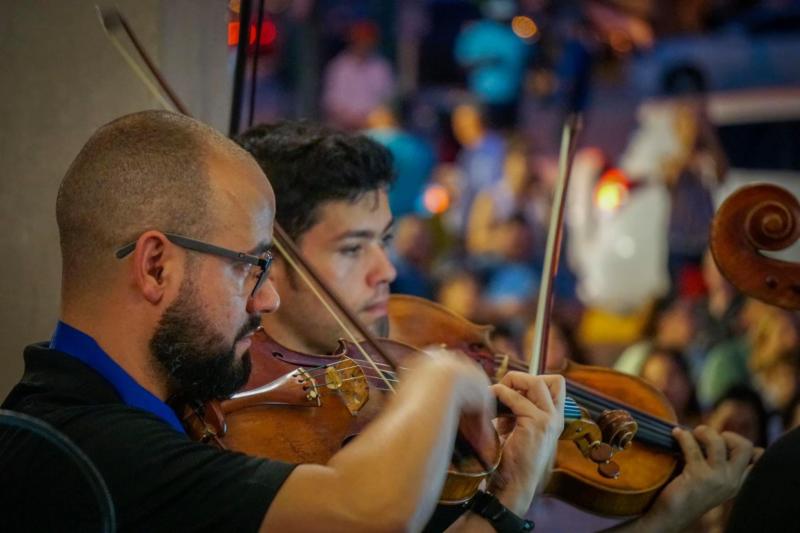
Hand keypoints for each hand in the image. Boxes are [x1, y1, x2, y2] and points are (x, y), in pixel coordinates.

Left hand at [486, 372, 564, 514]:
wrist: (512, 486)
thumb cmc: (511, 461)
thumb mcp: (516, 430)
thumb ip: (516, 411)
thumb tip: (502, 391)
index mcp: (554, 420)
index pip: (555, 385)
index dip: (533, 381)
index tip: (511, 391)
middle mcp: (556, 418)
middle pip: (551, 379)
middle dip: (523, 378)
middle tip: (503, 389)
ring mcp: (549, 421)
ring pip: (536, 382)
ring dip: (512, 383)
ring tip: (495, 394)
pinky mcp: (537, 424)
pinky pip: (516, 398)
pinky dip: (500, 394)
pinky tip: (490, 402)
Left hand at [641, 425, 755, 532]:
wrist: (674, 514)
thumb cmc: (690, 491)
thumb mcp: (713, 479)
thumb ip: (720, 462)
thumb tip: (712, 432)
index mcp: (738, 481)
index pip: (758, 458)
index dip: (744, 443)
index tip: (725, 441)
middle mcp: (732, 480)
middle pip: (744, 446)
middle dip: (728, 434)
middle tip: (710, 438)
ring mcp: (717, 479)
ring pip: (718, 443)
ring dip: (704, 431)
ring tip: (693, 434)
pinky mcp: (698, 476)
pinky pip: (692, 446)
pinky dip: (683, 436)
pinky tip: (676, 434)